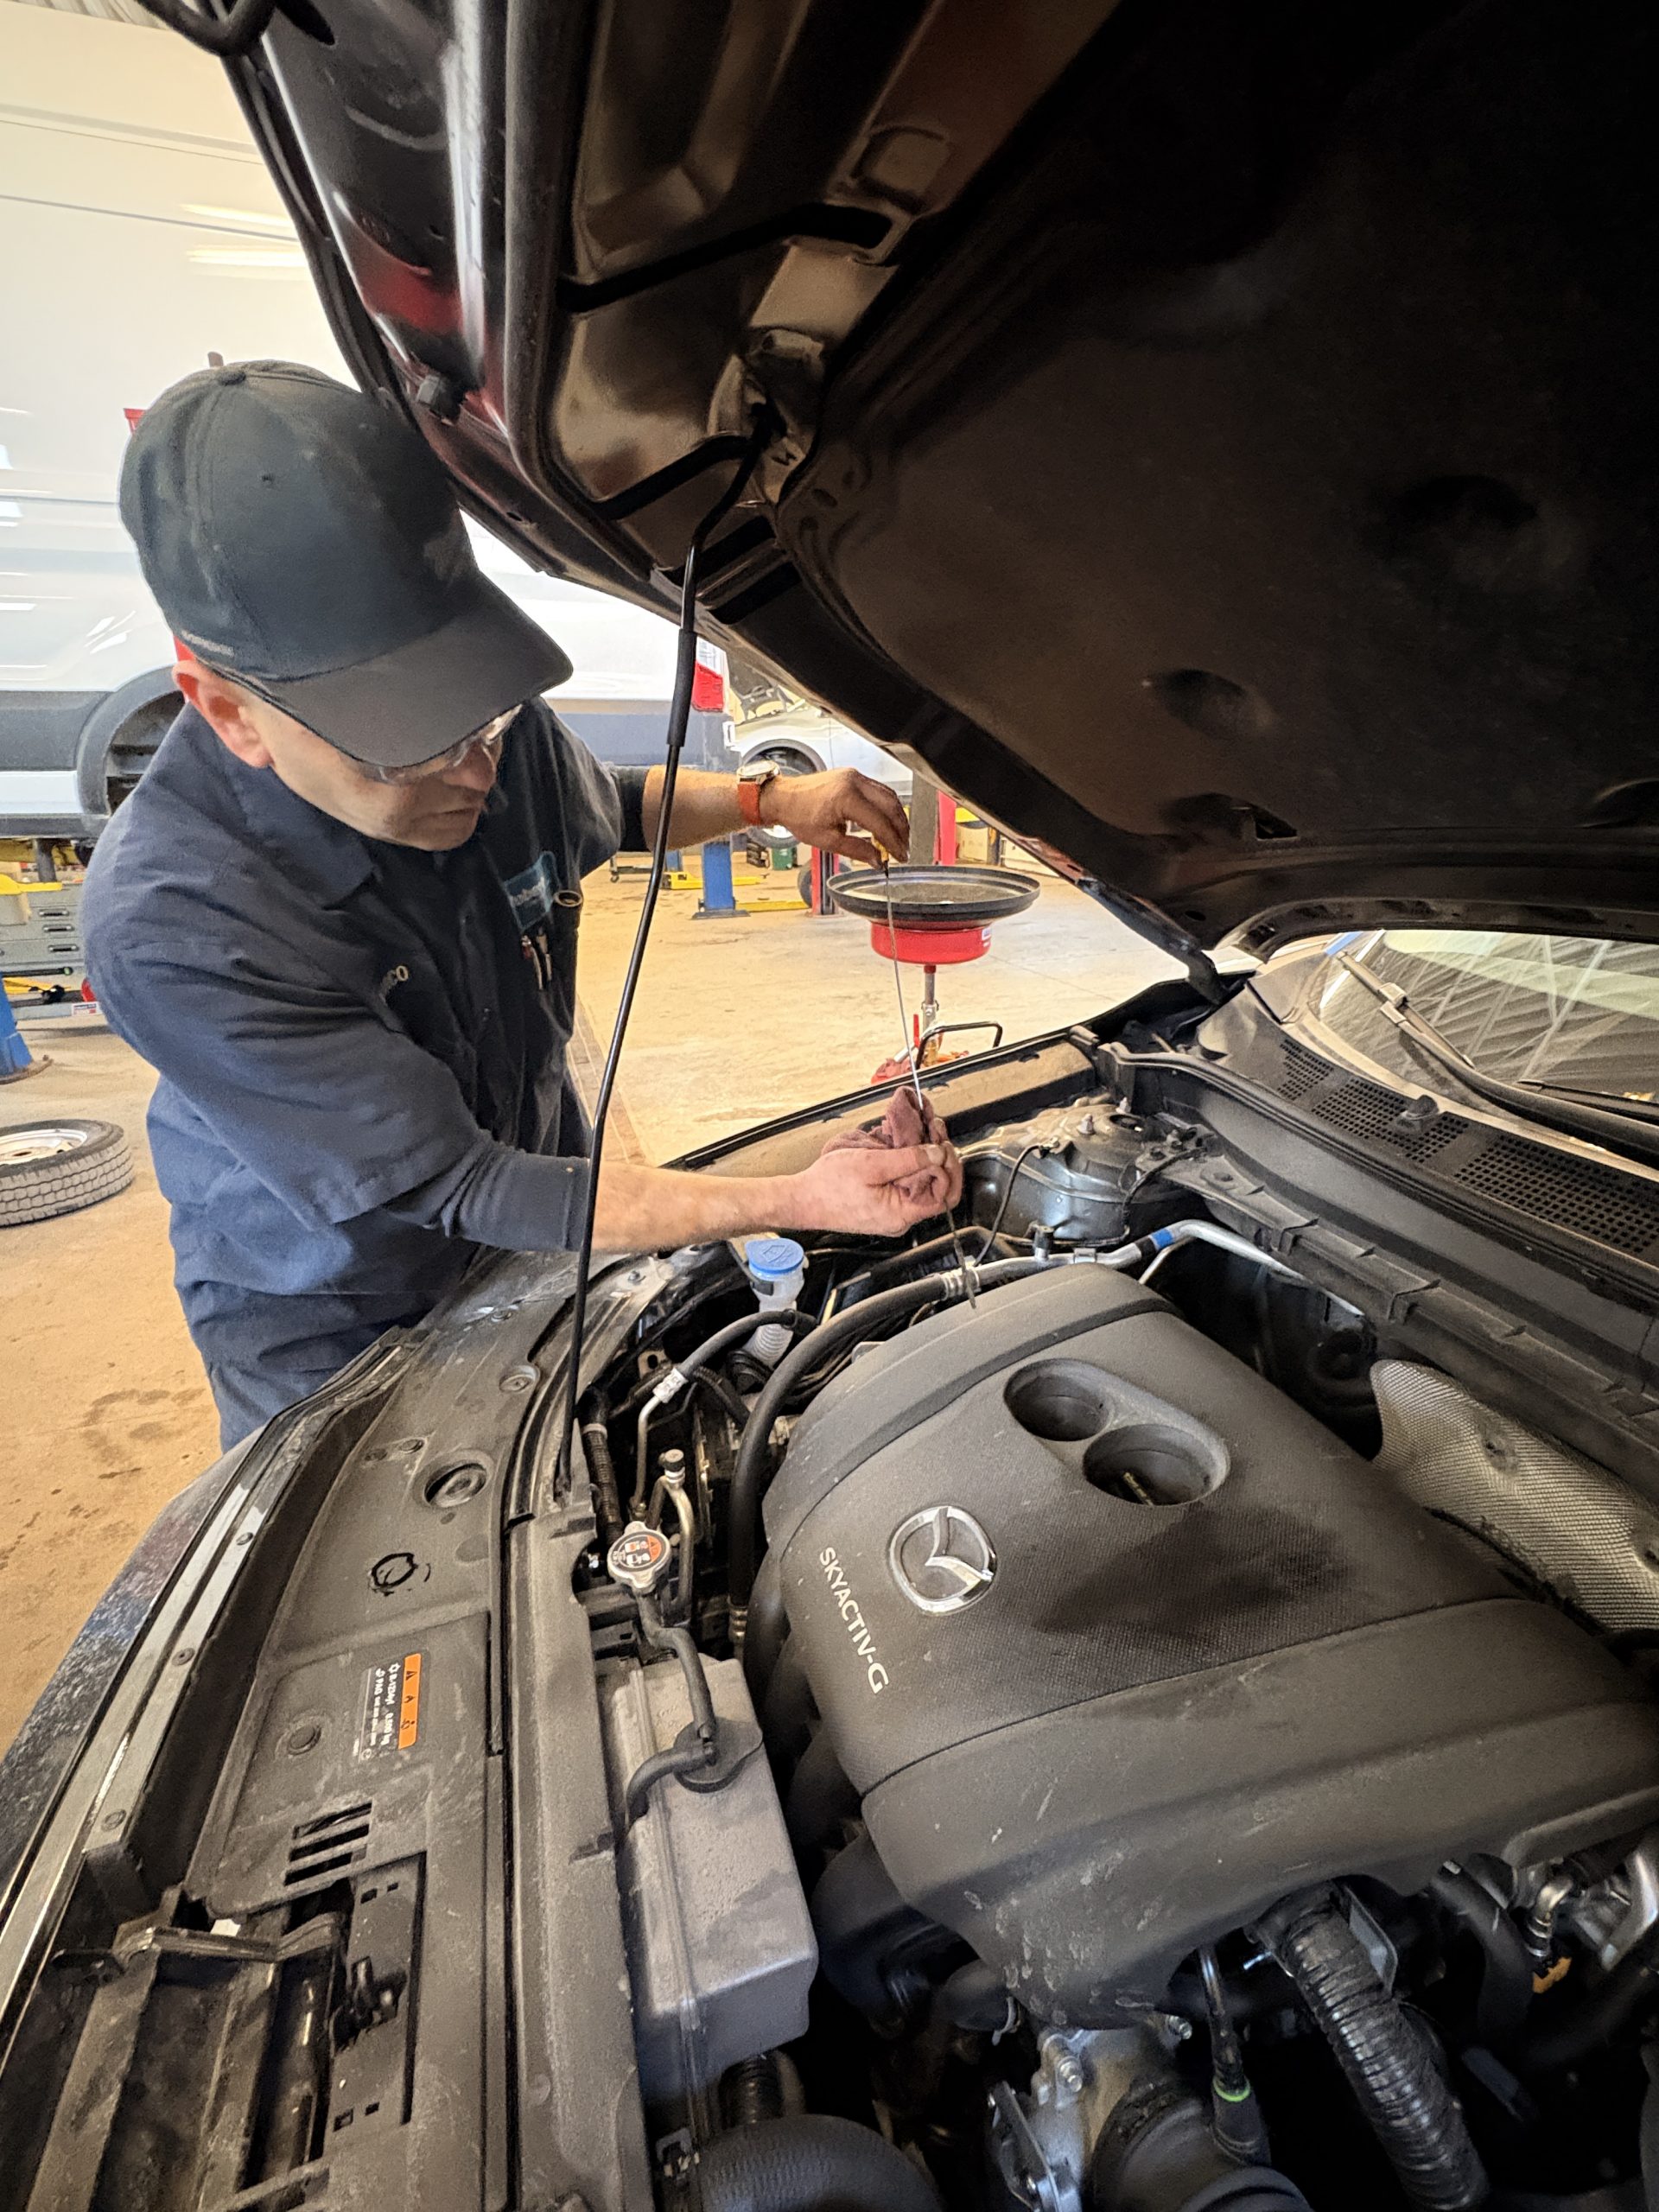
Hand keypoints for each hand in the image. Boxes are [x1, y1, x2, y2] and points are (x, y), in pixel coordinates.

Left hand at [766, 768, 910, 866]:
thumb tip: (877, 859)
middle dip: (901, 829)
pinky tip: (885, 823)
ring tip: (897, 838)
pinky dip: (886, 808)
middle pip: (891, 806)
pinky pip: (878, 791)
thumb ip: (856, 850)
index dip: (893, 842)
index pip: (880, 823)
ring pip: (888, 796)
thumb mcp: (827, 840)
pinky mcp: (853, 776)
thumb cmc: (798, 815)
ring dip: (897, 818)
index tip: (899, 855)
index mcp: (846, 797)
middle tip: (903, 848)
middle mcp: (854, 782)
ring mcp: (855, 776)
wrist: (783, 797)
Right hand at [784, 1139, 961, 1235]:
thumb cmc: (827, 1187)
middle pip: (936, 1188)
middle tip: (934, 1133)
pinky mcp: (883, 1203)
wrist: (802, 1199)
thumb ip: (908, 1159)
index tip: (944, 1146)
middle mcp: (900, 1217)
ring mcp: (892, 1211)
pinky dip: (908, 1164)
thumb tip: (937, 1153)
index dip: (950, 1169)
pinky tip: (902, 1146)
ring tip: (919, 1135)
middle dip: (938, 1158)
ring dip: (923, 1158)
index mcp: (901, 1214)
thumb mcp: (871, 1164)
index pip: (945, 1196)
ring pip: (921, 1184)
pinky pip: (904, 1184)